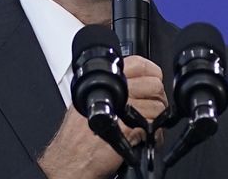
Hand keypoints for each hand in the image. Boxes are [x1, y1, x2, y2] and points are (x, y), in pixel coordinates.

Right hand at [38, 55, 168, 178]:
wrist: (69, 162)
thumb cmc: (75, 138)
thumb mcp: (86, 103)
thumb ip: (108, 89)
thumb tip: (134, 82)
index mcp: (103, 82)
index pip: (139, 64)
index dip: (151, 74)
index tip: (153, 81)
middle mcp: (113, 93)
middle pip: (154, 85)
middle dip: (157, 98)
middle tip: (151, 109)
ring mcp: (122, 110)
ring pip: (158, 106)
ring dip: (157, 118)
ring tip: (146, 126)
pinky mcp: (129, 130)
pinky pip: (154, 126)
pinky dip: (154, 135)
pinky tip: (144, 138)